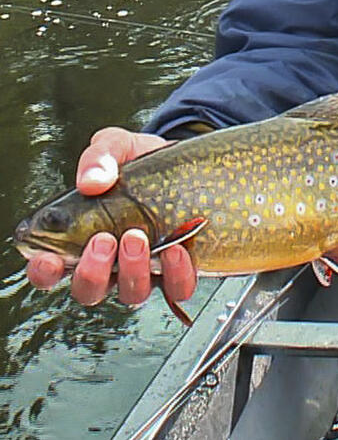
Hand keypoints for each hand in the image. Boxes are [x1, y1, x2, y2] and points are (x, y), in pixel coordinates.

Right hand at [26, 127, 197, 307]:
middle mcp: (110, 263)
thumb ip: (98, 157)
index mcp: (82, 237)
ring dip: (132, 271)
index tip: (49, 259)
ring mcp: (145, 270)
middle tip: (104, 240)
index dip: (44, 271)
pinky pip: (176, 289)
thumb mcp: (117, 146)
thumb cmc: (142, 162)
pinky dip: (176, 275)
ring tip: (138, 237)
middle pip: (88, 290)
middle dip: (91, 272)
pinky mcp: (178, 270)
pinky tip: (176, 250)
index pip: (52, 268)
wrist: (189, 163)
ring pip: (131, 294)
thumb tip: (91, 181)